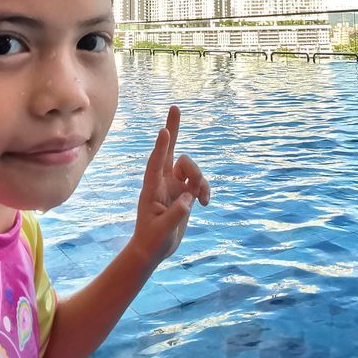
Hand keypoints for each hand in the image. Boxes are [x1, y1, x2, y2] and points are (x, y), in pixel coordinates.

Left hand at [129, 106, 209, 269]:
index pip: (156, 163)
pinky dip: (205, 189)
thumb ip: (176, 213)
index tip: (164, 130)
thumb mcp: (162, 230)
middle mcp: (162, 181)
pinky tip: (206, 203)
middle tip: (174, 107)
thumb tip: (189, 198)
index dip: (161, 147)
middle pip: (171, 150)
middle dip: (174, 129)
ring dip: (200, 178)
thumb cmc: (152, 239)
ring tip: (202, 198)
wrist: (154, 249)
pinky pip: (199, 182)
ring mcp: (175, 185)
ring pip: (191, 168)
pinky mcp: (185, 192)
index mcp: (151, 187)